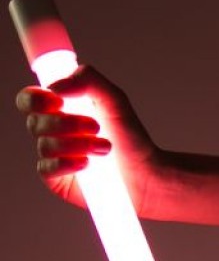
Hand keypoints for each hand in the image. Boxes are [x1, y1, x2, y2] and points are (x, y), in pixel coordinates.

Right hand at [16, 64, 158, 212]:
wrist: (146, 173)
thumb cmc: (129, 136)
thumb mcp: (114, 98)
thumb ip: (88, 79)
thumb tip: (55, 88)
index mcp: (58, 108)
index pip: (29, 99)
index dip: (35, 99)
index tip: (58, 101)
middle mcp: (51, 132)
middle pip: (35, 122)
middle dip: (66, 123)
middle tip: (96, 126)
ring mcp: (52, 157)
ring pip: (44, 146)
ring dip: (76, 144)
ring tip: (105, 147)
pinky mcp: (56, 180)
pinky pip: (46, 169)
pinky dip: (66, 163)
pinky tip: (87, 164)